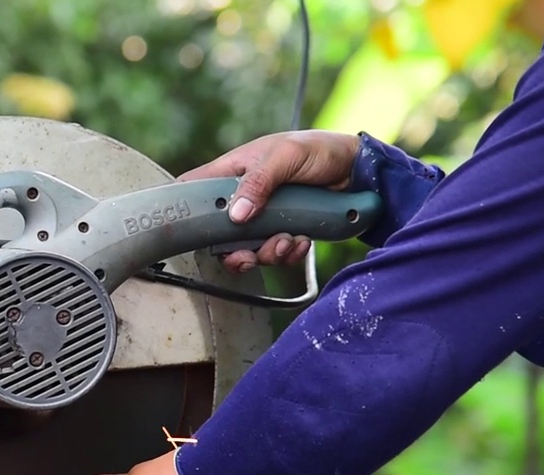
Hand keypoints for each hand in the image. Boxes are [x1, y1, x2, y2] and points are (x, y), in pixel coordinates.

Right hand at [180, 130, 361, 273]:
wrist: (358, 171)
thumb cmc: (319, 149)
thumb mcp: (285, 157)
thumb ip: (258, 182)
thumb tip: (236, 213)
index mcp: (233, 171)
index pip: (195, 189)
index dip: (185, 209)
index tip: (191, 231)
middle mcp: (243, 196)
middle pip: (219, 234)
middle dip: (234, 251)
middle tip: (248, 255)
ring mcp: (263, 216)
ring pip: (248, 249)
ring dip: (267, 254)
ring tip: (287, 241)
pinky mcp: (283, 230)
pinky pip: (276, 253)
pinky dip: (288, 253)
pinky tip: (302, 240)